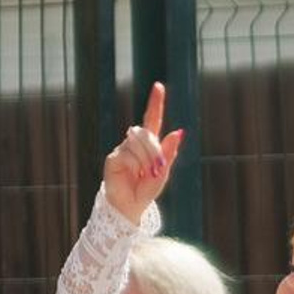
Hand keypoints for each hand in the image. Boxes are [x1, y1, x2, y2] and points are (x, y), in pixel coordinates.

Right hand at [103, 82, 185, 222]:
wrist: (130, 207)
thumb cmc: (146, 190)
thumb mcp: (163, 172)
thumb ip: (169, 152)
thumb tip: (179, 131)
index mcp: (148, 145)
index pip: (152, 119)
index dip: (155, 103)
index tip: (158, 86)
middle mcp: (134, 143)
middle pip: (146, 132)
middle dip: (155, 149)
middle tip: (158, 169)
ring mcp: (123, 149)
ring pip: (137, 142)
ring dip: (147, 159)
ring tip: (147, 175)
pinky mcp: (113, 158)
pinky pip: (128, 154)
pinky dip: (136, 165)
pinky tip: (134, 175)